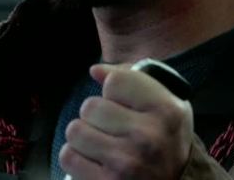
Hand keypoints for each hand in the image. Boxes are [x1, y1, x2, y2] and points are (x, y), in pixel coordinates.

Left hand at [60, 64, 193, 179]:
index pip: (115, 81)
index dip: (113, 90)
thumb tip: (95, 71)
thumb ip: (133, 79)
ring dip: (83, 136)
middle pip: (90, 106)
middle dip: (95, 115)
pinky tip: (93, 159)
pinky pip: (68, 156)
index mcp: (165, 111)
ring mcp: (127, 163)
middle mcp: (148, 137)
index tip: (122, 102)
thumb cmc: (166, 139)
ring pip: (75, 130)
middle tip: (111, 127)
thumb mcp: (165, 103)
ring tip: (101, 143)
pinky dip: (76, 157)